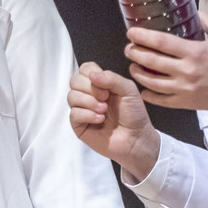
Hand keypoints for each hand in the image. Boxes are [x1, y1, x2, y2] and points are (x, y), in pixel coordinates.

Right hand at [69, 62, 161, 179]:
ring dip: (89, 102)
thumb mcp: (129, 90)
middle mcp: (89, 94)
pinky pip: (74, 114)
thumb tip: (92, 75)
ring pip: (71, 96)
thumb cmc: (134, 115)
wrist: (136, 138)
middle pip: (74, 80)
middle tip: (105, 98)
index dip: (92, 74)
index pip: (85, 69)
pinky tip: (100, 119)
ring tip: (104, 110)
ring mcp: (82, 109)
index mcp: (100, 84)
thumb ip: (112, 78)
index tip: (106, 87)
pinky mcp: (79, 125)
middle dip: (90, 88)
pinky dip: (88, 115)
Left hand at [125, 12, 207, 112]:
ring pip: (152, 83)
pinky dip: (150, 95)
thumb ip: (206, 21)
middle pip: (151, 62)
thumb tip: (193, 12)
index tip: (131, 32)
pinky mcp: (188, 103)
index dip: (142, 36)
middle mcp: (187, 71)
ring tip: (133, 67)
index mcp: (195, 52)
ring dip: (138, 74)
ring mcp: (186, 89)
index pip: (160, 42)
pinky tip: (144, 90)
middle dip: (135, 54)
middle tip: (129, 48)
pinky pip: (163, 101)